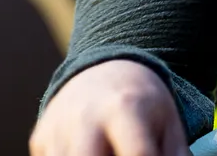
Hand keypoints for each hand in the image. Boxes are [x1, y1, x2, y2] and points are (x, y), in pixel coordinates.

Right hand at [30, 60, 192, 155]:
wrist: (105, 70)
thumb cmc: (143, 105)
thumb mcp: (169, 124)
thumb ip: (176, 155)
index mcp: (124, 109)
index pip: (139, 155)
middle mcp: (85, 116)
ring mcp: (58, 128)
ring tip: (109, 151)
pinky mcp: (40, 140)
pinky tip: (90, 151)